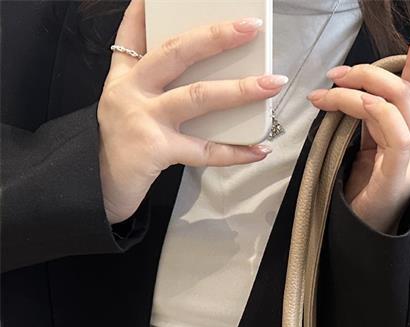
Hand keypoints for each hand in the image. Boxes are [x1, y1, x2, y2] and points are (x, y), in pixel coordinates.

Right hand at [98, 0, 286, 224]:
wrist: (99, 189)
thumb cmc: (122, 147)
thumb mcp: (125, 106)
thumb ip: (151, 85)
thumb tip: (200, 76)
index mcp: (124, 77)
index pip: (133, 35)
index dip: (146, 11)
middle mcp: (130, 91)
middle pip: (176, 53)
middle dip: (216, 37)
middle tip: (250, 27)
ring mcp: (142, 118)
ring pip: (197, 96)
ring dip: (239, 89)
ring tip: (272, 83)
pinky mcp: (156, 149)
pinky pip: (205, 150)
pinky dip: (236, 151)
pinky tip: (262, 148)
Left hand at [307, 20, 409, 234]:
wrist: (361, 239)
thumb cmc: (360, 199)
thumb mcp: (363, 152)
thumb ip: (366, 124)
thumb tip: (353, 92)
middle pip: (404, 92)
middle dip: (369, 73)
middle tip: (334, 75)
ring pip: (396, 105)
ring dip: (358, 90)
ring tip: (325, 95)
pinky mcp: (400, 175)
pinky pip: (395, 133)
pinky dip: (370, 111)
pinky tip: (346, 107)